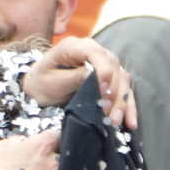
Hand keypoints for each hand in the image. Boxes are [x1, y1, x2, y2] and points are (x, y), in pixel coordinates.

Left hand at [21, 37, 135, 129]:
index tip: (102, 91)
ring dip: (121, 101)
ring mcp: (103, 63)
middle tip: (106, 113)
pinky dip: (127, 106)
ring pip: (122, 78)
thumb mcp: (51, 82)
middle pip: (114, 66)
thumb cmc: (41, 84)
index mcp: (74, 46)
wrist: (38, 88)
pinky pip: (123, 90)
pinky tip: (130, 123)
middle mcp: (93, 50)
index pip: (97, 53)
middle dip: (113, 91)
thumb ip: (72, 77)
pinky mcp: (109, 78)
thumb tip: (93, 75)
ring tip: (115, 121)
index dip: (103, 71)